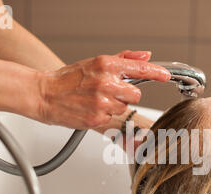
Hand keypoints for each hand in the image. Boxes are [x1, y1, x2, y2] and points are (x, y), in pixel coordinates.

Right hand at [36, 50, 169, 128]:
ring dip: (114, 107)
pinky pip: (111, 119)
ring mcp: (101, 102)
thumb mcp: (94, 63)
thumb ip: (122, 59)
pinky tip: (91, 109)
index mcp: (105, 65)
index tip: (165, 76)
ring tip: (96, 101)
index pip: (139, 69)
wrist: (44, 95)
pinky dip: (104, 116)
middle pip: (136, 94)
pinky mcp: (96, 118)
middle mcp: (105, 82)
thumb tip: (145, 56)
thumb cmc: (68, 79)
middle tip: (110, 93)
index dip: (156, 73)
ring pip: (124, 108)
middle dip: (127, 95)